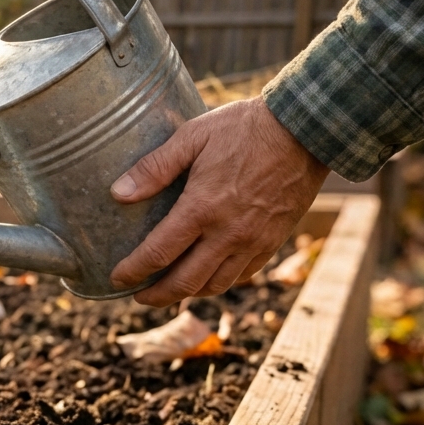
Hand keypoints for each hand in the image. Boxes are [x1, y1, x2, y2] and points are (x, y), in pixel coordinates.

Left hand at [109, 97, 329, 305]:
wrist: (306, 129)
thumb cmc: (245, 128)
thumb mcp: (192, 136)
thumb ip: (154, 168)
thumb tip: (119, 192)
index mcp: (202, 208)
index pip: (158, 253)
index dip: (133, 271)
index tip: (117, 279)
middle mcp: (227, 233)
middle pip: (185, 282)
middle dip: (156, 296)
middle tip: (137, 296)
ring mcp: (253, 241)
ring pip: (214, 285)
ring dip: (187, 294)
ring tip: (168, 291)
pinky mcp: (272, 241)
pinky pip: (241, 275)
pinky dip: (218, 283)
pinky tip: (206, 278)